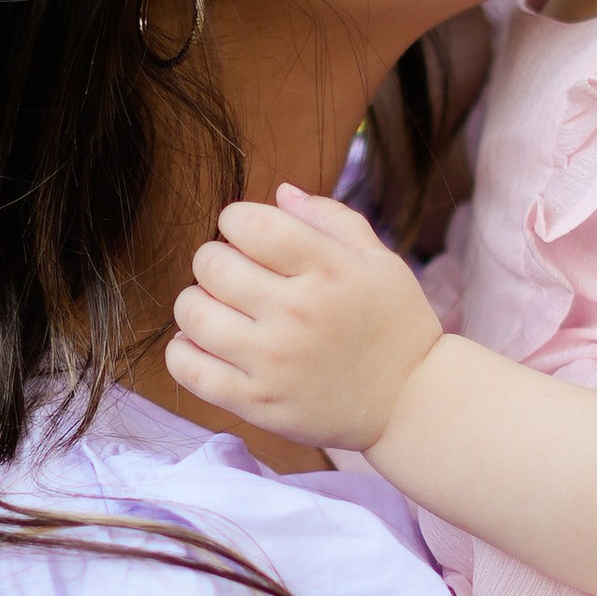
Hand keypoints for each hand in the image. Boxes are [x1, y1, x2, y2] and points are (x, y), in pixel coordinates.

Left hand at [167, 188, 443, 450]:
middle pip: (210, 264)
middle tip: (234, 275)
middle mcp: (297, 313)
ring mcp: (274, 361)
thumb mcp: (380, 261)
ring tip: (219, 309)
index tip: (249, 235)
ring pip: (192, 313)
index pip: (249, 223)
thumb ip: (330, 219)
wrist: (412, 403)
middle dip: (215, 259)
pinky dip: (184, 350)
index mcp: (328, 270)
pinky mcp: (258, 402)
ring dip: (196, 302)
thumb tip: (278, 192)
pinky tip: (206, 344)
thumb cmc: (395, 324)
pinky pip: (188, 368)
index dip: (236, 220)